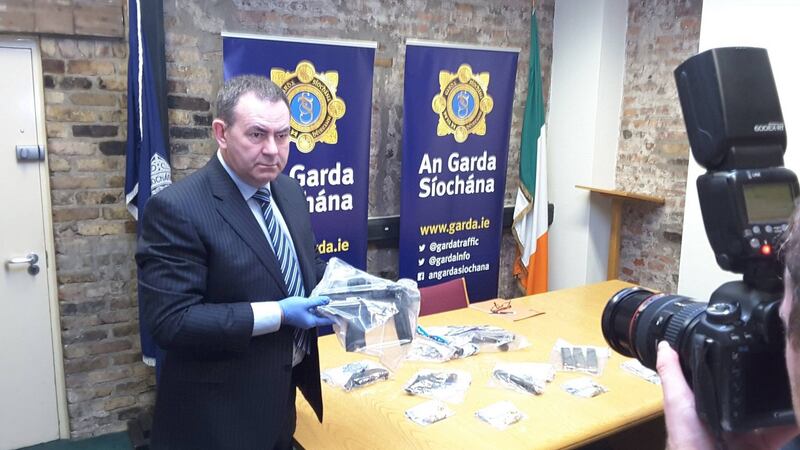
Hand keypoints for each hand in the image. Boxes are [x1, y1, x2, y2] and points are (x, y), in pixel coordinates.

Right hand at [278, 296, 334, 328]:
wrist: (278, 312)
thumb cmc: (290, 308)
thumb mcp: (306, 303)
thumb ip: (317, 302)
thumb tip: (328, 300)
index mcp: (312, 321)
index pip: (327, 321)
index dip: (335, 317)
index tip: (342, 315)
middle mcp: (309, 323)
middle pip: (323, 318)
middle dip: (329, 312)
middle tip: (337, 306)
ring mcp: (305, 321)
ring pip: (317, 315)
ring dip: (322, 310)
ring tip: (329, 304)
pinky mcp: (302, 317)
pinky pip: (312, 314)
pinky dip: (316, 309)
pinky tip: (317, 304)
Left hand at [656, 341, 798, 449]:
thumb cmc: (687, 441)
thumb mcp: (678, 402)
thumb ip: (672, 374)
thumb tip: (664, 345)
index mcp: (707, 403)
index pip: (722, 378)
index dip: (732, 364)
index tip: (746, 344)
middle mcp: (727, 415)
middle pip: (750, 394)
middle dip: (766, 382)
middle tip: (781, 365)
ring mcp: (746, 431)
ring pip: (769, 411)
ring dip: (782, 400)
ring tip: (793, 383)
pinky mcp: (762, 444)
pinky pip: (781, 431)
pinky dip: (791, 422)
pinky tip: (798, 412)